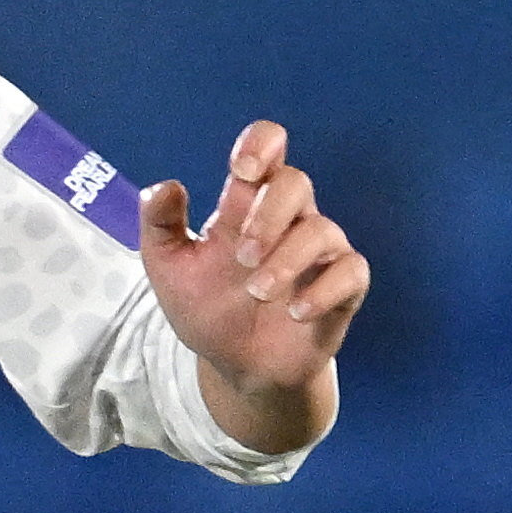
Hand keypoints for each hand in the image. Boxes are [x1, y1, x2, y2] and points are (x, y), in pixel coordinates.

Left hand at [140, 119, 369, 438]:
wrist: (237, 367)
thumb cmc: (208, 309)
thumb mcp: (170, 270)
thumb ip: (160, 226)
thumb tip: (164, 187)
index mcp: (248, 204)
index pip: (267, 148)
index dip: (261, 144)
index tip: (241, 169)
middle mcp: (289, 219)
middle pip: (296, 182)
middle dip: (269, 215)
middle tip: (242, 258)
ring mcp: (320, 251)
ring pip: (322, 228)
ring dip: (287, 260)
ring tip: (256, 293)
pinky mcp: (343, 286)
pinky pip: (351, 271)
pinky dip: (324, 290)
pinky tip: (295, 312)